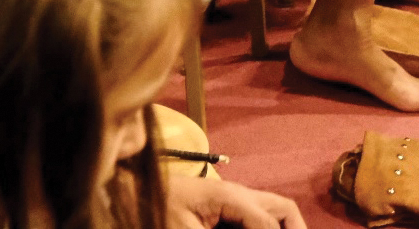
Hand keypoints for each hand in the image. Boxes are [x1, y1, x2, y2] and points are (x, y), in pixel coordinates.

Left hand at [167, 175, 305, 228]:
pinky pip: (257, 216)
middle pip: (284, 208)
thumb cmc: (155, 211)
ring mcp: (234, 200)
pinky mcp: (226, 208)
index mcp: (231, 197)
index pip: (268, 223)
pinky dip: (267, 227)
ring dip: (283, 228)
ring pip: (274, 211)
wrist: (134, 193)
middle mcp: (240, 195)